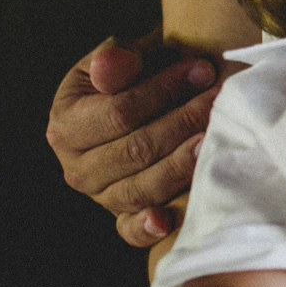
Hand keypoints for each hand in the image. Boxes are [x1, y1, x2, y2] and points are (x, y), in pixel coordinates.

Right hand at [47, 36, 221, 246]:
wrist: (155, 101)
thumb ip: (116, 58)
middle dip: (182, 121)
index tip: (202, 70)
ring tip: (212, 139)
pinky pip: (131, 230)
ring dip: (180, 165)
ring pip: (140, 187)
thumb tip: (111, 67)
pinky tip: (165, 220)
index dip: (162, 90)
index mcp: (66, 125)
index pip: (118, 112)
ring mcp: (102, 196)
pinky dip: (146, 228)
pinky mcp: (125, 216)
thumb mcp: (124, 56)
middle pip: (135, 150)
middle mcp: (77, 167)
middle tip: (219, 99)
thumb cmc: (141, 75)